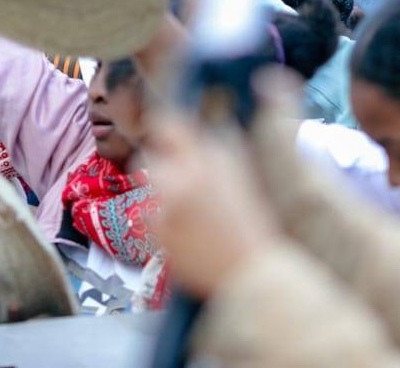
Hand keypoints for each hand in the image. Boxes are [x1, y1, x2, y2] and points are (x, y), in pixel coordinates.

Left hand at [146, 114, 278, 300]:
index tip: (165, 135)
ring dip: (161, 191)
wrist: (250, 271)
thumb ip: (212, 150)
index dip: (164, 130)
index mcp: (204, 162)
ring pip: (148, 187)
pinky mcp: (155, 233)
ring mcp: (164, 208)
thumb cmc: (252, 223)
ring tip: (185, 208)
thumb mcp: (239, 174)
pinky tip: (184, 230)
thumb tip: (192, 134)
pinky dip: (161, 219)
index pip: (167, 128)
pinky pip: (148, 215)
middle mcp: (179, 181)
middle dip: (161, 165)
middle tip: (177, 178)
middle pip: (150, 158)